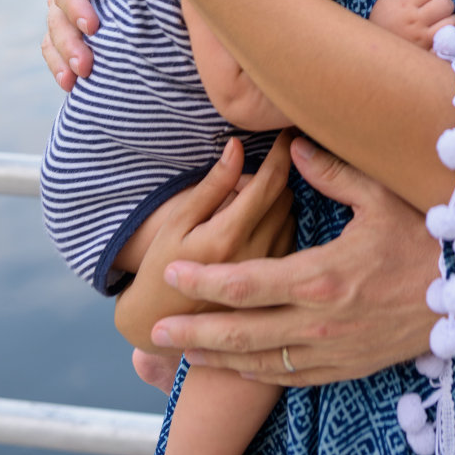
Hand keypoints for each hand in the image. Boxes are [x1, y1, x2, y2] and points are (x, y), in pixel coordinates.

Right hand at [42, 0, 127, 87]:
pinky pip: (55, 47)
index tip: (93, 27)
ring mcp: (66, 7)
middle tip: (85, 65)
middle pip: (56, 14)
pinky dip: (59, 65)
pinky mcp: (72, 26)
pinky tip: (70, 85)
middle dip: (69, 41)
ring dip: (62, 58)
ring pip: (53, 34)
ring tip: (74, 80)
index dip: (76, 6)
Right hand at [115, 134, 294, 352]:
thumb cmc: (163, 265)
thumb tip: (237, 146)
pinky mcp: (277, 286)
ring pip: (291, 216)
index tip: (287, 131)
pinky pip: (291, 238)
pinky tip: (257, 227)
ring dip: (277, 201)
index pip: (270, 182)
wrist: (165, 323)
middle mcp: (256, 255)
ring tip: (248, 204)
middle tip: (251, 174)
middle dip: (274, 177)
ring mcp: (270, 273)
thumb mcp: (178, 221)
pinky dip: (279, 223)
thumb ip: (212, 184)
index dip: (282, 152)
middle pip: (285, 196)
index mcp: (228, 236)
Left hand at [151, 136, 437, 384]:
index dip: (203, 281)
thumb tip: (292, 147)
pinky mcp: (352, 367)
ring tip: (181, 355)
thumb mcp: (381, 194)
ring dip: (217, 360)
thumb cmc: (431, 234)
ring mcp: (336, 352)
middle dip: (193, 333)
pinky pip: (295, 378)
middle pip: (241, 334)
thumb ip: (331, 172)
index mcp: (322, 277)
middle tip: (153, 330)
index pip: (245, 283)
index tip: (171, 274)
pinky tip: (240, 367)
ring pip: (263, 364)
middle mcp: (322, 323)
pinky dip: (260, 375)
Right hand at [368, 0, 454, 49]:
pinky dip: (450, 35)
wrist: (375, 53)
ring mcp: (424, 38)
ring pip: (453, 21)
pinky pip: (451, 39)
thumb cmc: (382, 23)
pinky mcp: (430, 52)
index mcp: (404, 5)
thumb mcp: (385, 1)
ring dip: (449, 19)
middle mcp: (416, 21)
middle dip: (443, 3)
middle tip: (436, 9)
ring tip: (440, 22)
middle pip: (446, 3)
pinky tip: (441, 34)